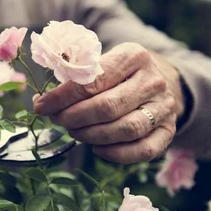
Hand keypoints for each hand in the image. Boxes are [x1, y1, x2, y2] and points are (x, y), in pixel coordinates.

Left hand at [33, 43, 183, 163]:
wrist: (159, 78)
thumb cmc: (118, 71)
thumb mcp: (101, 60)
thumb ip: (75, 75)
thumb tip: (42, 100)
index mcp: (133, 56)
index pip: (93, 80)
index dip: (62, 97)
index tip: (41, 106)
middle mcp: (153, 80)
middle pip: (108, 107)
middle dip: (74, 118)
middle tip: (57, 120)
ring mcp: (164, 106)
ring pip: (126, 129)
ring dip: (92, 135)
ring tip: (74, 132)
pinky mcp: (170, 130)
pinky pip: (144, 150)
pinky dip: (117, 154)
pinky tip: (97, 149)